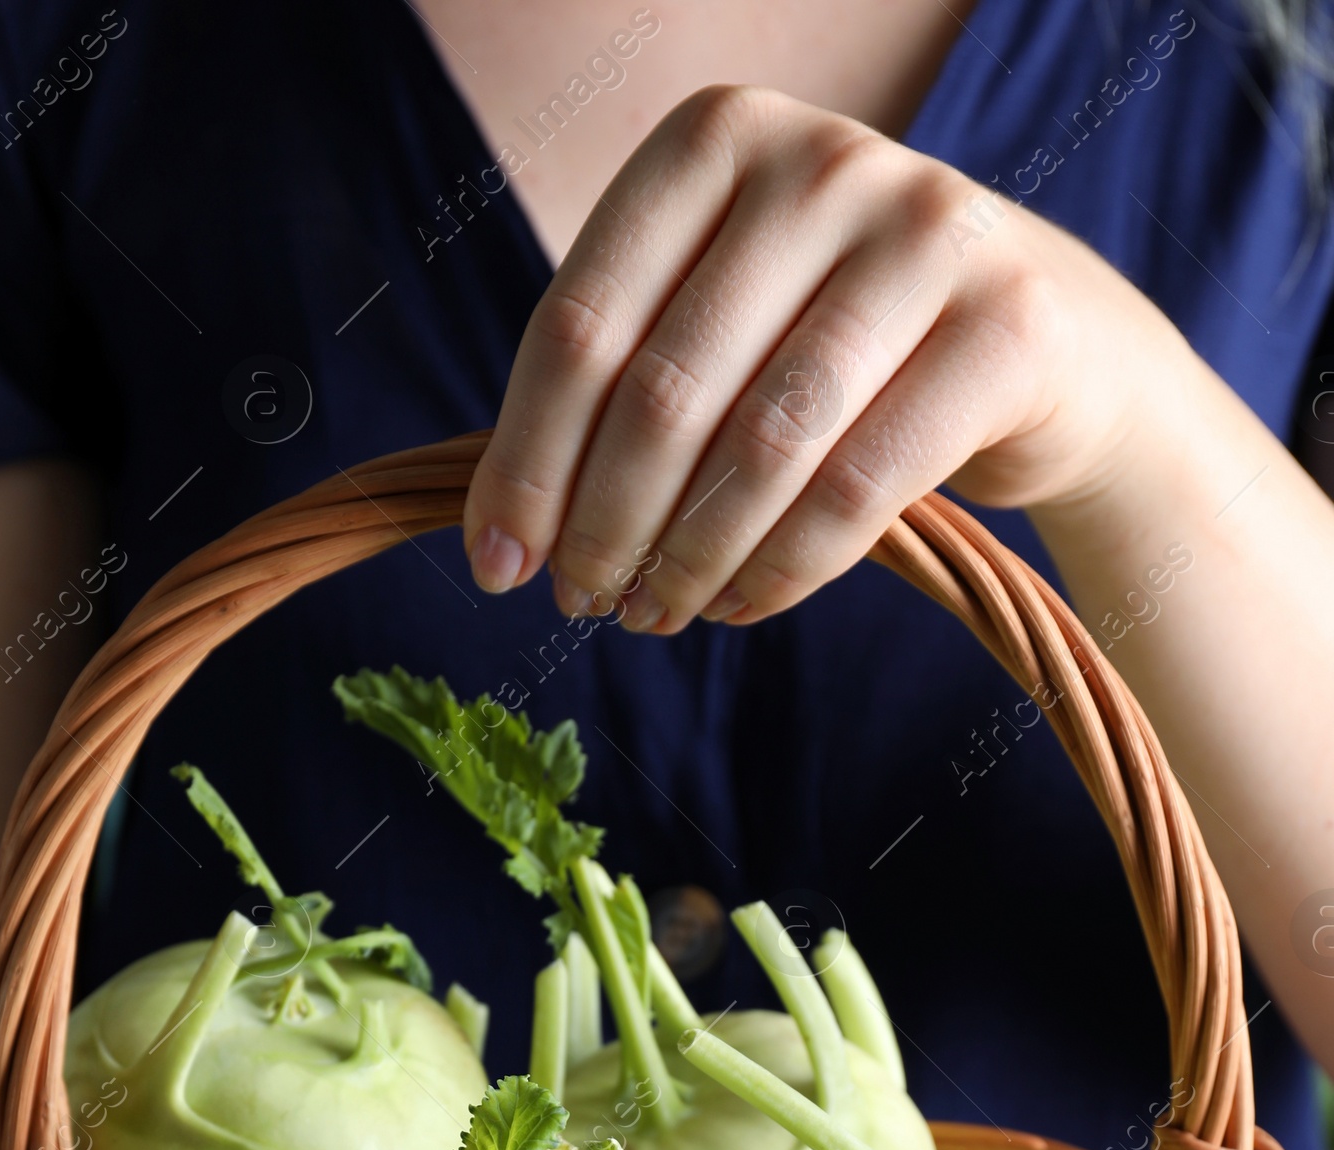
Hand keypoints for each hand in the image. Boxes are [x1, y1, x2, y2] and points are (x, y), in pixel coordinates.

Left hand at [462, 84, 1192, 629]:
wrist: (1048, 346)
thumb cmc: (841, 343)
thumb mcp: (721, 321)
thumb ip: (621, 384)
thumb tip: (501, 539)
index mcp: (717, 137)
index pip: (583, 322)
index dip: (528, 460)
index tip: (498, 567)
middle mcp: (819, 162)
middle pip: (663, 391)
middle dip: (606, 525)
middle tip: (584, 604)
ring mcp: (924, 232)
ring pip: (761, 446)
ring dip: (689, 559)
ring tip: (655, 615)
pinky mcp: (1005, 325)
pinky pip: (857, 487)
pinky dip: (780, 570)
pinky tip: (737, 604)